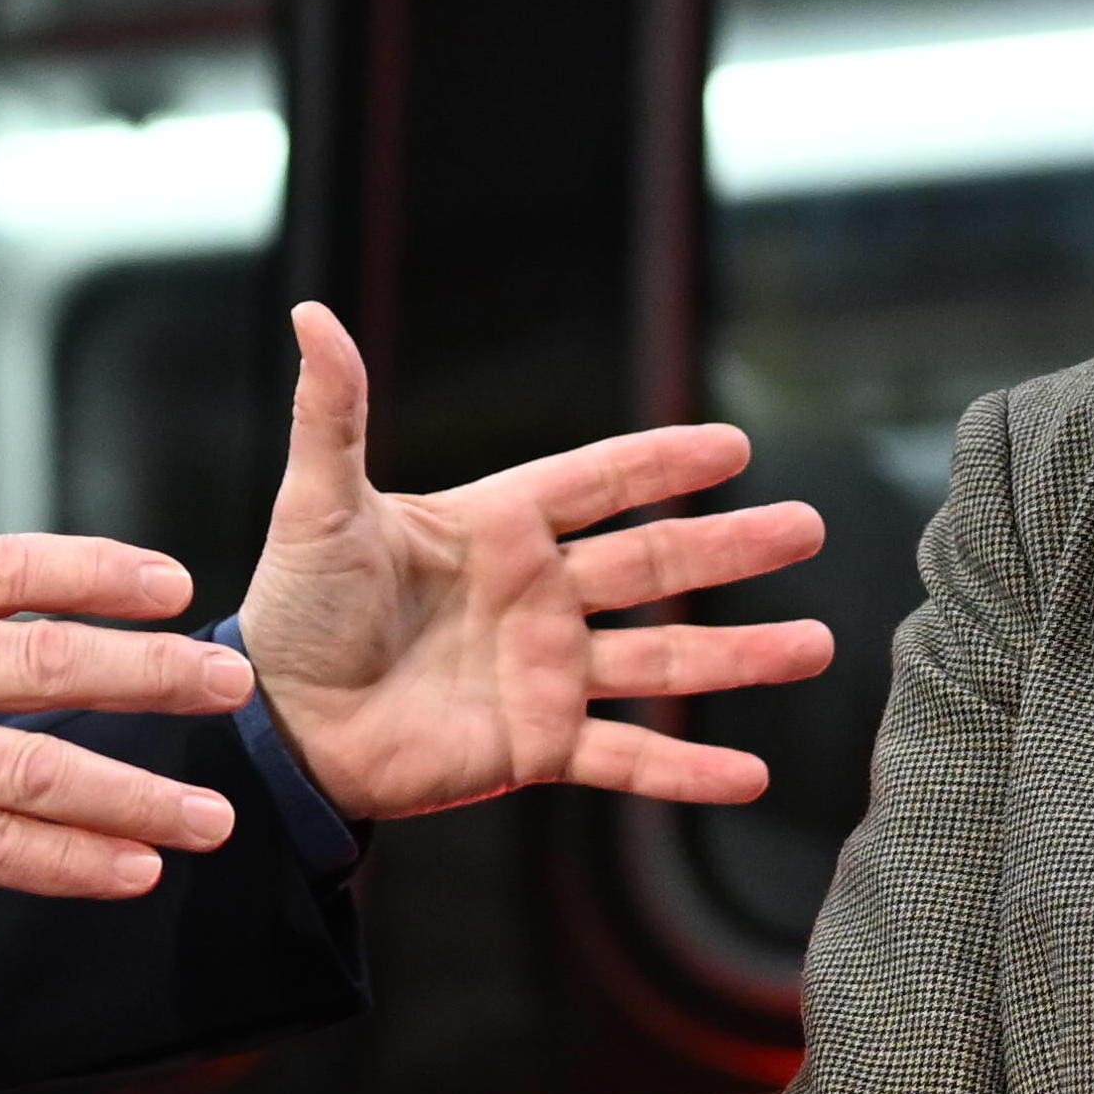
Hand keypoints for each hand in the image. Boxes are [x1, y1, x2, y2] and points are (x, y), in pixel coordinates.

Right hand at [0, 448, 259, 918]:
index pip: (8, 568)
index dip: (101, 572)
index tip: (174, 583)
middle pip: (48, 660)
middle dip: (156, 673)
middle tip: (233, 683)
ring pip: (36, 767)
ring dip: (137, 793)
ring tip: (212, 815)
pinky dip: (67, 862)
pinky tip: (132, 871)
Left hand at [227, 302, 834, 820]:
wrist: (276, 724)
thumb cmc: (292, 608)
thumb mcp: (317, 505)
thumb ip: (333, 414)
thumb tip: (312, 316)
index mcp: (497, 528)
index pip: (600, 483)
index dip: (663, 463)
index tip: (734, 446)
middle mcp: (536, 597)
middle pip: (655, 565)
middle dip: (733, 548)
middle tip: (808, 526)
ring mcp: (544, 674)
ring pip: (663, 662)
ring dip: (741, 657)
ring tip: (818, 645)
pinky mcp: (536, 746)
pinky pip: (626, 758)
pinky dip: (686, 772)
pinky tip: (750, 777)